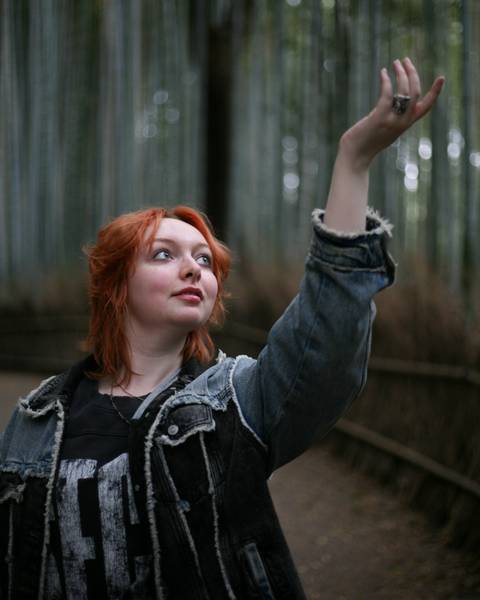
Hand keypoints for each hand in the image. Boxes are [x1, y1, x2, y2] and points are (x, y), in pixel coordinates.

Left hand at [338, 57, 444, 171]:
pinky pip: (387, 94)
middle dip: (413, 73)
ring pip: (405, 91)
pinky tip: (383, 72)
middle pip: (416, 92)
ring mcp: (391, 120)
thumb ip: (391, 118)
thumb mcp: (384, 130)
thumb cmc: (365, 143)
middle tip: (405, 60)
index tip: (441, 78)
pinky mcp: (379, 118)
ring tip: (396, 63)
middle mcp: (402, 122)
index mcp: (406, 125)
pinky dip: (386, 80)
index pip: (426, 107)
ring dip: (401, 73)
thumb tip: (390, 103)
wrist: (355, 157)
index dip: (435, 92)